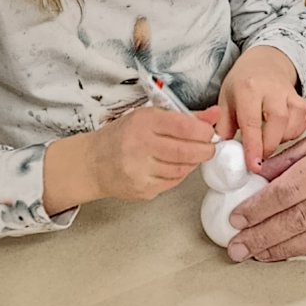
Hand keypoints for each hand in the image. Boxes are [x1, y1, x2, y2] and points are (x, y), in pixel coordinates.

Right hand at [48, 103, 215, 209]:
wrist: (92, 163)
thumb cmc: (122, 136)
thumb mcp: (149, 117)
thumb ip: (184, 117)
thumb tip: (214, 115)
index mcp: (143, 123)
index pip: (184, 127)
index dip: (204, 131)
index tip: (209, 132)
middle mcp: (139, 147)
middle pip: (186, 151)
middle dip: (205, 149)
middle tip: (209, 146)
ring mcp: (140, 171)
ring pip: (182, 169)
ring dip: (193, 162)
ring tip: (191, 154)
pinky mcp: (142, 190)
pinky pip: (173, 182)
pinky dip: (180, 174)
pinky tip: (175, 166)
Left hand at [215, 46, 305, 172]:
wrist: (264, 62)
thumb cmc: (243, 84)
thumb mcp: (225, 101)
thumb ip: (223, 127)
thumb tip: (222, 153)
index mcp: (248, 89)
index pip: (251, 122)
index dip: (253, 146)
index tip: (254, 165)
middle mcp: (272, 89)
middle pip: (278, 122)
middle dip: (269, 145)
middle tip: (259, 157)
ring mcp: (290, 93)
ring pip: (294, 122)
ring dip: (282, 139)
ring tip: (268, 141)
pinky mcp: (302, 100)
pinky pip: (303, 121)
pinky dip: (294, 132)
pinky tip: (281, 133)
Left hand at [225, 77, 305, 261]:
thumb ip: (297, 154)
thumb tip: (263, 175)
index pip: (289, 191)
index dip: (259, 209)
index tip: (238, 219)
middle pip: (301, 219)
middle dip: (264, 236)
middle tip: (239, 248)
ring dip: (287, 249)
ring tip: (263, 255)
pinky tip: (305, 250)